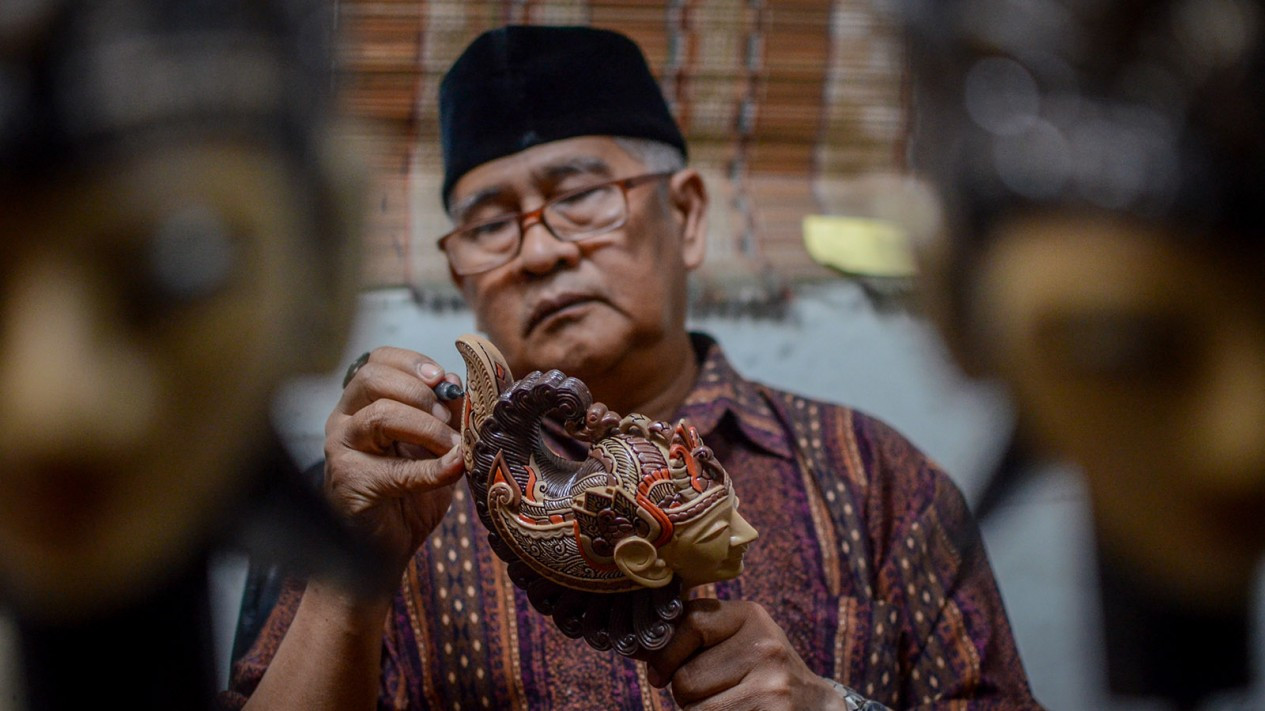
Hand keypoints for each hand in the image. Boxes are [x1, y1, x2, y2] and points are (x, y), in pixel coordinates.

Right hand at [323, 346, 465, 582]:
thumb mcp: (434, 445)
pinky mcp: (349, 482)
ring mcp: (341, 449)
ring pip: (379, 415)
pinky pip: (394, 469)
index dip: (413, 362)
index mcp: (362, 403)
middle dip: (419, 392)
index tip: (442, 379)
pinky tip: (452, 470)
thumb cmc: (407, 493)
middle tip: (447, 417)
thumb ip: (446, 416)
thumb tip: (461, 387)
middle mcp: (345, 419)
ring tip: (451, 446)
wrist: (384, 547)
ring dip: (426, 428)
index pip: (378, 360)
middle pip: (372, 378)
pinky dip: (431, 470)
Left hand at [644, 599, 847, 710]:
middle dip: (686, 693)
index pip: (691, 623)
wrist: (815, 706)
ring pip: (696, 710)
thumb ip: (691, 638)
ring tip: (727, 704)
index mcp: (751, 617)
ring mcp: (772, 685)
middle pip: (687, 678)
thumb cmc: (761, 672)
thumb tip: (635, 643)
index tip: (659, 674)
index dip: (666, 654)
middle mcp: (765, 646)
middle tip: (711, 694)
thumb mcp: (737, 641)